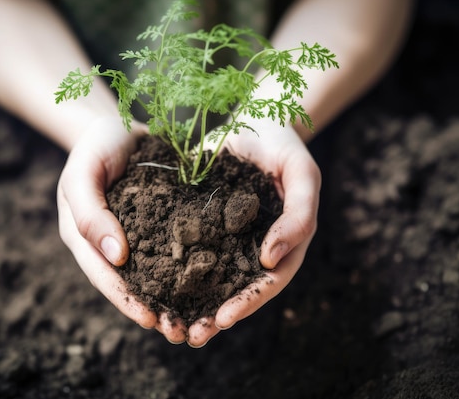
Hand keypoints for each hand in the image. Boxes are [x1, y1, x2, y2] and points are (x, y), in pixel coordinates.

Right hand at [57, 119, 189, 342]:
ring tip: (198, 322)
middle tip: (180, 333)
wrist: (115, 127)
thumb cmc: (94, 147)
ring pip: (154, 274)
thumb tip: (116, 256)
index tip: (149, 320)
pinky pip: (172, 250)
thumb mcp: (83, 174)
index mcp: (85, 238)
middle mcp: (110, 244)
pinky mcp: (158, 224)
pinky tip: (211, 282)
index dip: (125, 300)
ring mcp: (134, 235)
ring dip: (174, 299)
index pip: (104, 275)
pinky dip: (187, 269)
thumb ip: (90, 213)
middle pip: (130, 284)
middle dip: (153, 310)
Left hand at [186, 123, 320, 346]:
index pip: (269, 282)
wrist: (254, 122)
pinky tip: (156, 289)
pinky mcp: (204, 225)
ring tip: (172, 328)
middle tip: (193, 336)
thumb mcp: (303, 175)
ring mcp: (229, 238)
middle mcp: (256, 248)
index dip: (249, 301)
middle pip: (239, 290)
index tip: (225, 317)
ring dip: (194, 305)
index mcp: (284, 243)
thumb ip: (299, 215)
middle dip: (217, 315)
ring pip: (213, 279)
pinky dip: (176, 273)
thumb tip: (271, 260)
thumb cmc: (284, 147)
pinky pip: (190, 252)